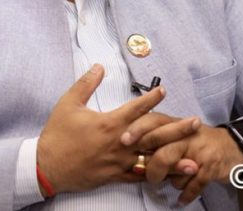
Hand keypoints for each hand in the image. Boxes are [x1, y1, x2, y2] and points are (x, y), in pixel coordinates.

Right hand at [36, 64, 200, 194]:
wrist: (47, 166)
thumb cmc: (57, 135)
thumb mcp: (68, 104)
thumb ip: (86, 84)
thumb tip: (99, 66)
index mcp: (109, 124)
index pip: (136, 109)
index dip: (151, 98)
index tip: (164, 90)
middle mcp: (119, 143)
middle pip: (153, 135)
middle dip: (176, 129)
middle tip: (195, 123)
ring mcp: (119, 162)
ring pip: (151, 160)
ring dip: (174, 158)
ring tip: (194, 158)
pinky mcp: (116, 176)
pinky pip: (140, 177)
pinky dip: (156, 176)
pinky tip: (170, 176)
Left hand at [133, 124, 242, 205]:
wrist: (233, 147)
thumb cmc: (198, 142)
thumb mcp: (179, 133)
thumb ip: (158, 141)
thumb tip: (135, 159)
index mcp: (176, 124)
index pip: (153, 121)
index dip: (138, 130)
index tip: (124, 140)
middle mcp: (188, 135)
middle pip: (164, 150)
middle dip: (153, 167)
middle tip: (148, 177)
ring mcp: (200, 151)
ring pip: (177, 170)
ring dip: (173, 181)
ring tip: (172, 183)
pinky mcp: (211, 167)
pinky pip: (193, 185)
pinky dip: (186, 194)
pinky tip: (182, 200)